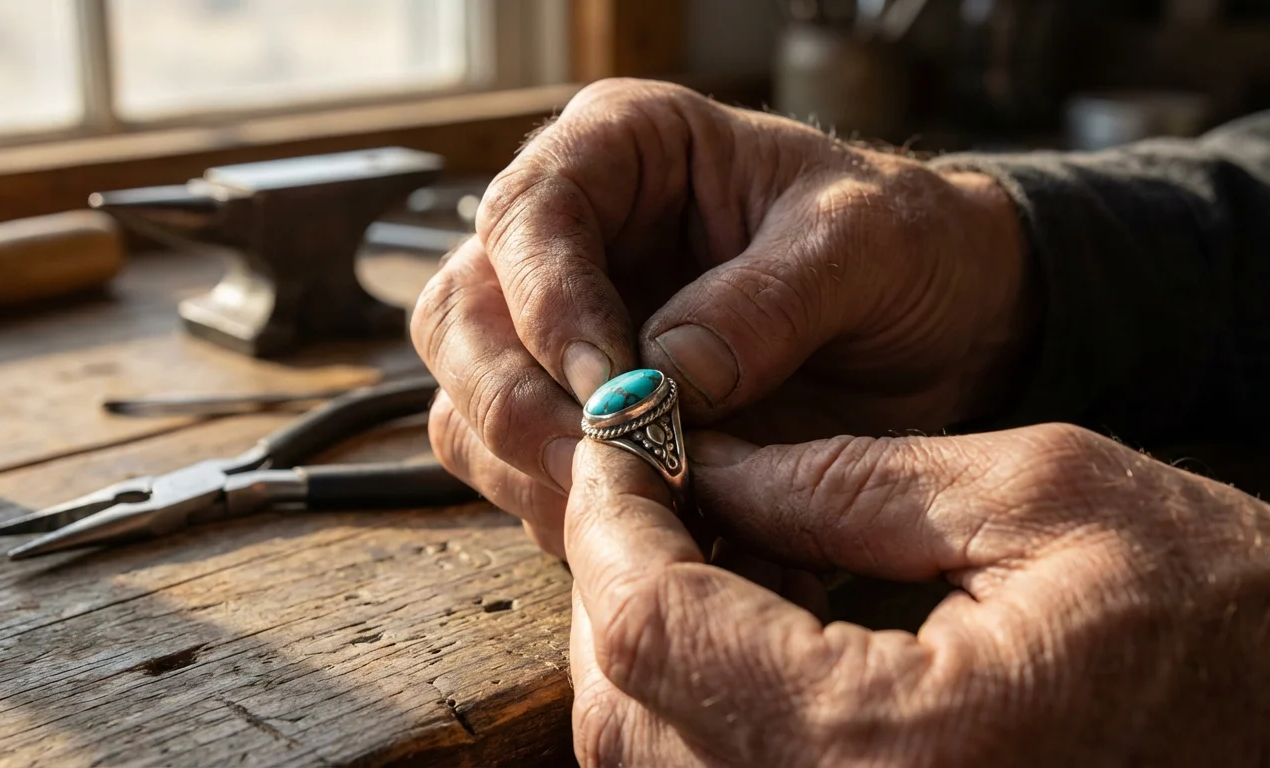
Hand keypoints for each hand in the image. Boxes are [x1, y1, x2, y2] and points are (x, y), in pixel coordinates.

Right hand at [412, 78, 1031, 555]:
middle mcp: (571, 238)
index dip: (549, 306)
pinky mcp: (580, 413)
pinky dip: (563, 510)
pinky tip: (642, 527)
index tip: (610, 388)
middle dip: (518, 404)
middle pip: (462, 319)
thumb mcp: (864, 244)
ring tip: (636, 508)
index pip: (526, 216)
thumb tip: (660, 383)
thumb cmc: (907, 247)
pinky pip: (519, 470)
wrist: (948, 322)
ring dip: (534, 470)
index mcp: (621, 150)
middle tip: (604, 467)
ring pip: (470, 404)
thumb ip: (765, 301)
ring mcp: (564, 331)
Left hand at [565, 424, 1269, 765]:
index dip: (609, 517)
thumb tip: (699, 462)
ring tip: (692, 536)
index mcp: (897, 747)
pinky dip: (694, 694)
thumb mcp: (1042, 497)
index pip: (657, 629)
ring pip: (650, 755)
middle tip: (644, 481)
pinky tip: (736, 614)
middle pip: (627, 708)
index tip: (615, 435)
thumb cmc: (1216, 609)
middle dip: (614, 576)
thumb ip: (842, 479)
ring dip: (646, 636)